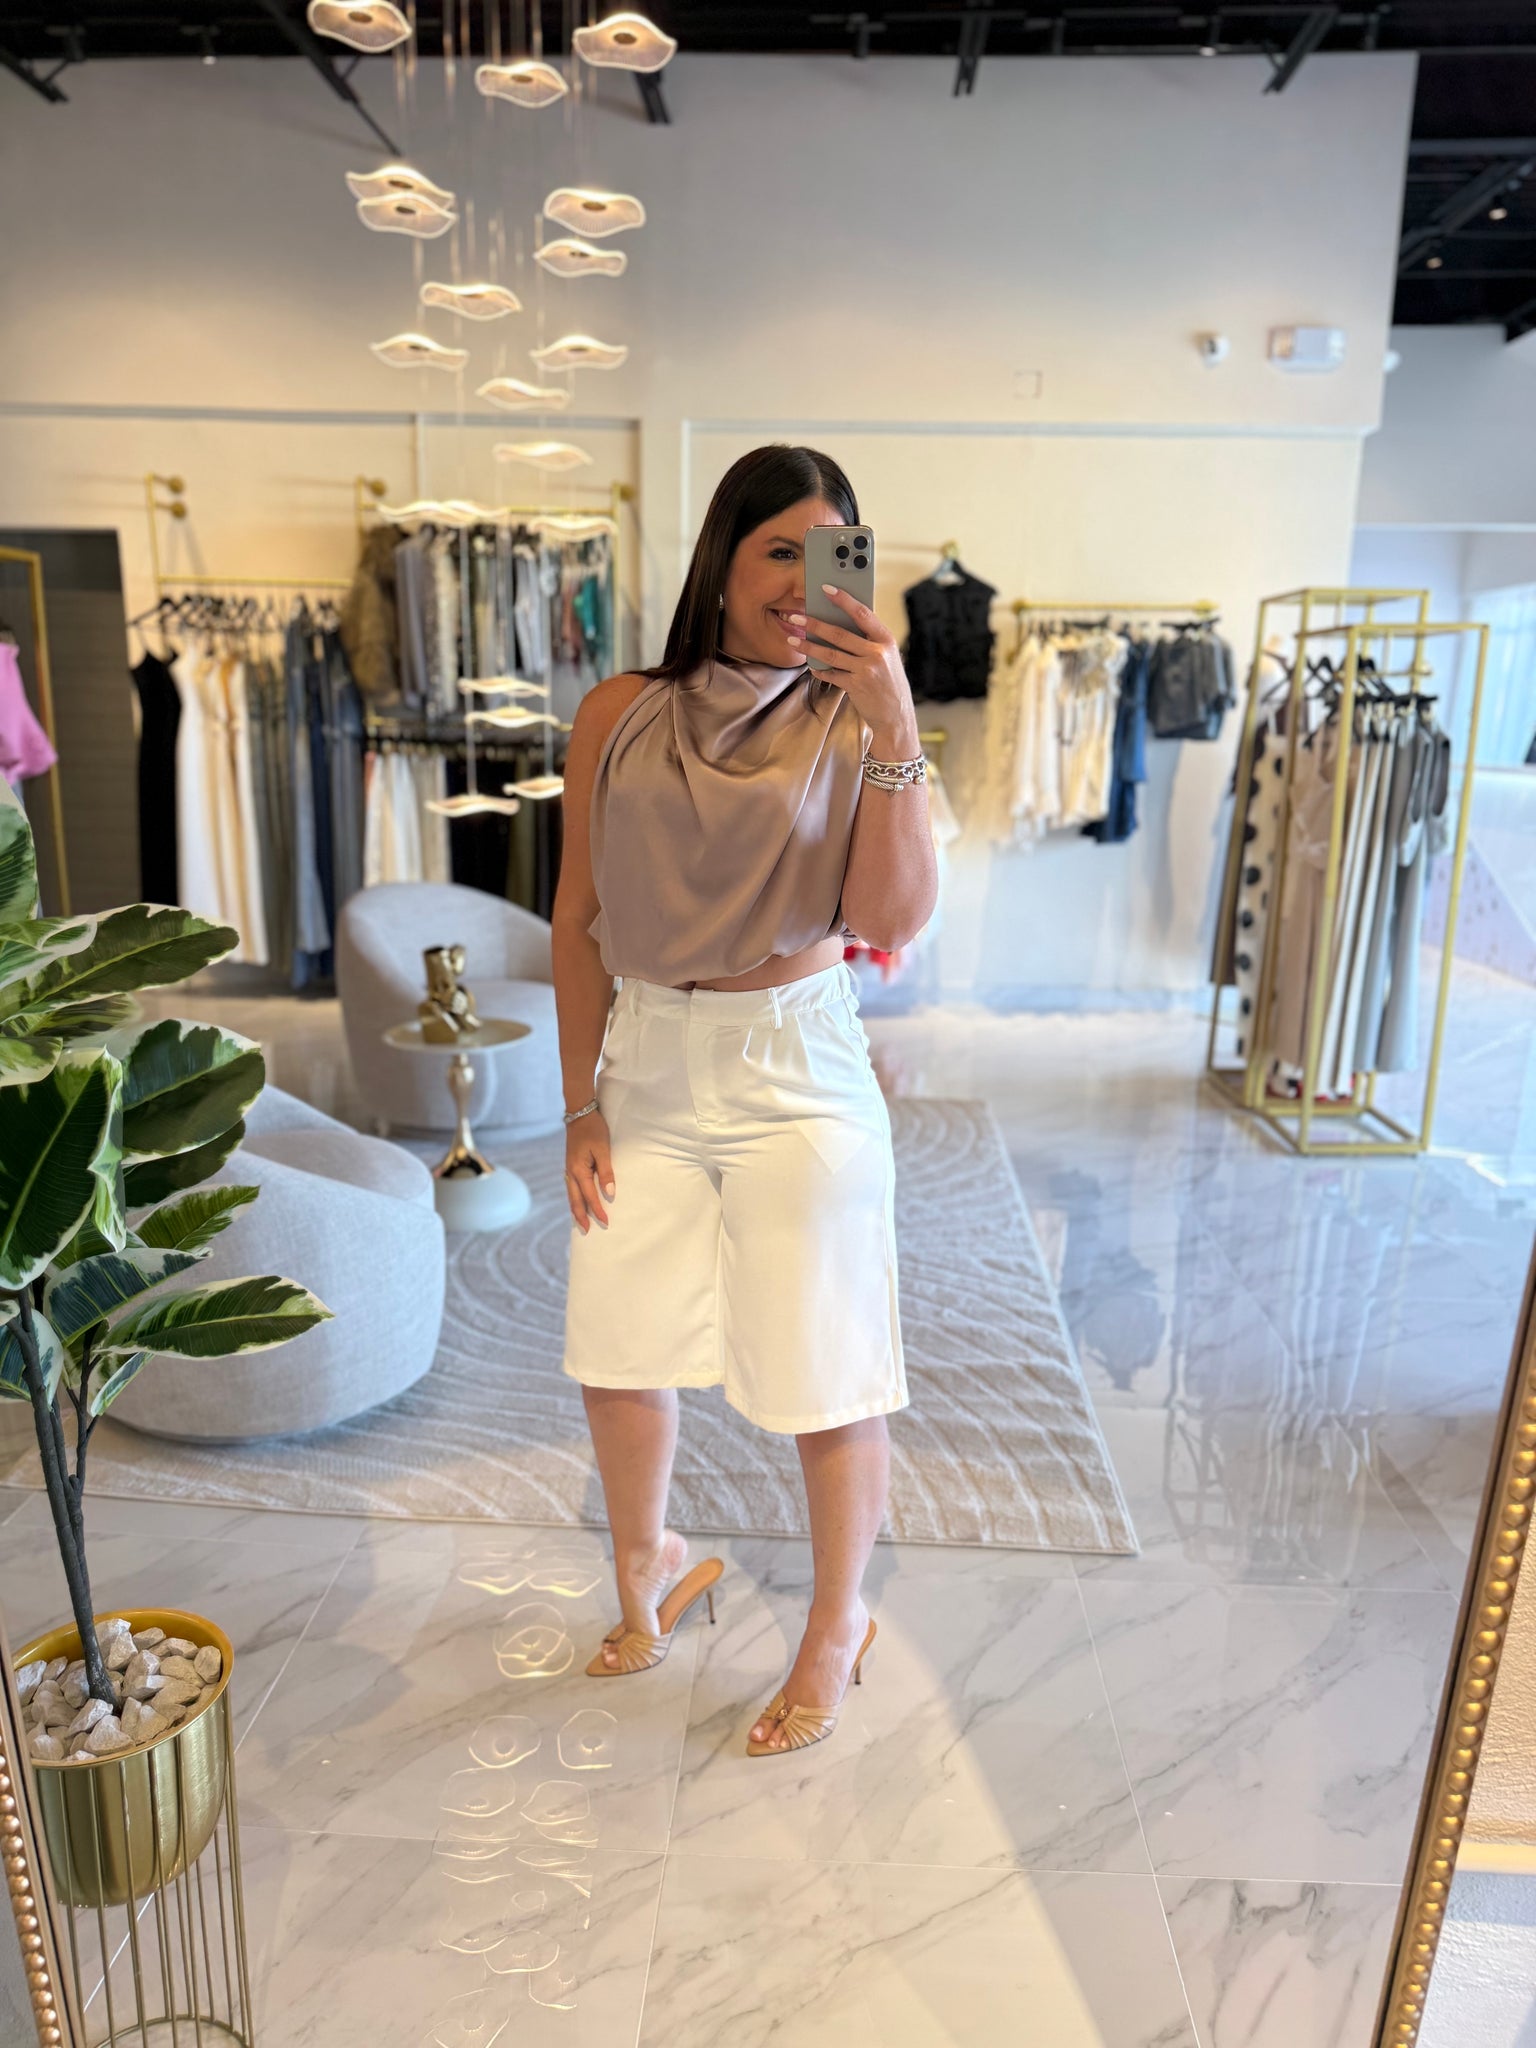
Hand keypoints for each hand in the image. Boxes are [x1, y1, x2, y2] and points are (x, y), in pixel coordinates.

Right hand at [565, 1111, 614, 1232]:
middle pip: (575, 1200)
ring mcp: (568, 1169)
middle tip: (587, 1231)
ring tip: (580, 1222)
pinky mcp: (570, 1165)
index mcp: (578, 1170)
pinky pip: (571, 1187)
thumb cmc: (594, 1130)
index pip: (589, 1196)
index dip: (597, 1210)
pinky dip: (574, 1198)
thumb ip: (606, 1172)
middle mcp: (570, 1172)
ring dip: (576, 1209)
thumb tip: (609, 1194)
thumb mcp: (603, 1150)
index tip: (605, 1222)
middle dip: (581, 1216)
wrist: (579, 1113)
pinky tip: (577, 1202)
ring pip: (571, 1195)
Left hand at [783, 587, 919, 745]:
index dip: (843, 599)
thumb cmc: (889, 682)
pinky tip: (811, 665)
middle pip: (840, 634)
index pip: (862, 613)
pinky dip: (819, 669)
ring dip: (809, 646)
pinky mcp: (856, 686)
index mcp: (886, 640)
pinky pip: (831, 674)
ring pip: (831, 654)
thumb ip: (869, 641)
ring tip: (793, 640)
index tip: (826, 589)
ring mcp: (866, 670)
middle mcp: (877, 653)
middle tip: (797, 617)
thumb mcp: (887, 656)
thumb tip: (840, 623)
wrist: (897, 716)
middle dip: (815, 624)